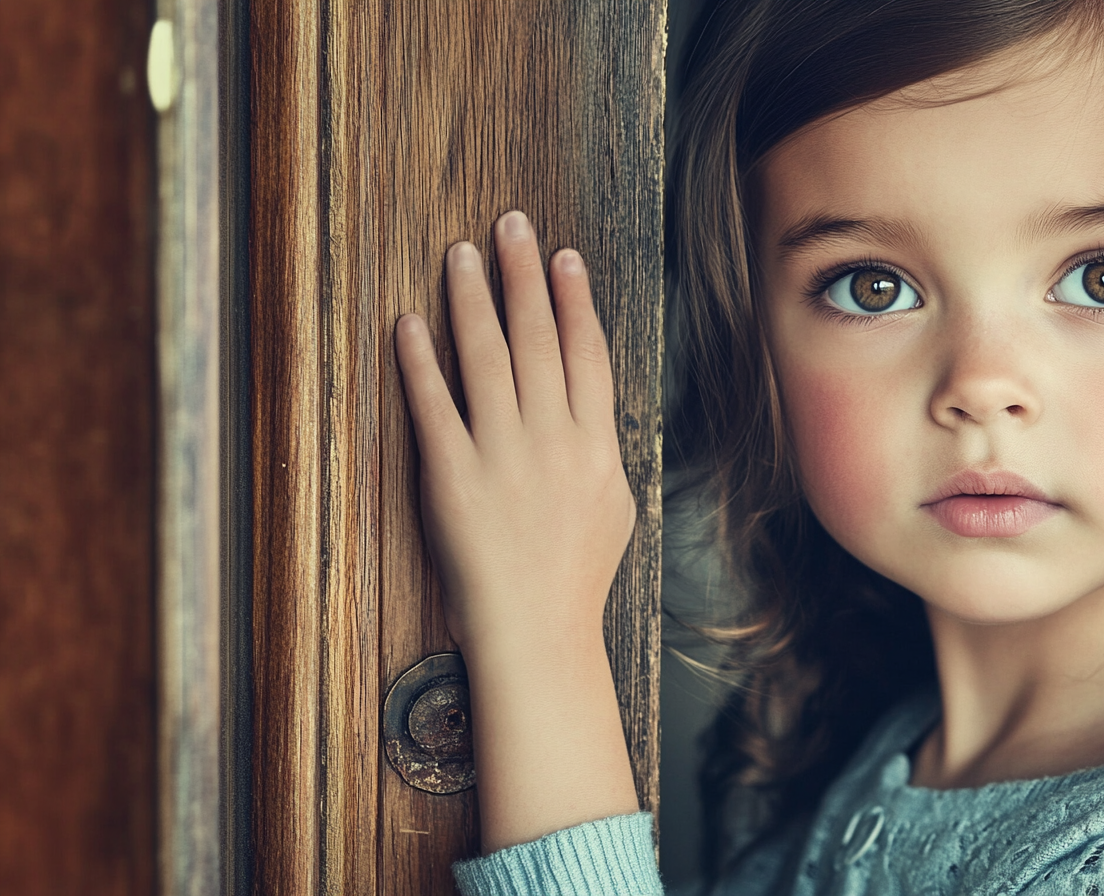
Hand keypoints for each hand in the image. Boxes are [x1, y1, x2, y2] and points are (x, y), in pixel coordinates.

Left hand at [394, 210, 635, 662]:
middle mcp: (553, 439)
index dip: (573, 299)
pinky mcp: (452, 476)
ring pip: (487, 357)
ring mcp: (501, 456)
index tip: (562, 256)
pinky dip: (420, 360)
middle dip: (523, 274)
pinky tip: (410, 322)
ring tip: (462, 254)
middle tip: (511, 224)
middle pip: (537, 338)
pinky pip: (434, 405)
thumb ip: (603, 448)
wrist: (536, 630)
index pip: (585, 353)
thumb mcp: (616, 506)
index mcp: (596, 444)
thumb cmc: (576, 575)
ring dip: (473, 299)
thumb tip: (593, 407)